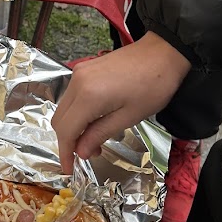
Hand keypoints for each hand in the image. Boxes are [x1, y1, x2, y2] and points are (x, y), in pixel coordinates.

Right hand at [52, 32, 191, 172]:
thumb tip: (80, 152)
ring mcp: (79, 72)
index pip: (66, 131)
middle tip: (88, 154)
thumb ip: (99, 134)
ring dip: (73, 127)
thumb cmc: (152, 87)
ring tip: (94, 139)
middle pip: (59, 120)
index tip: (69, 169)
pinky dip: (77, 112)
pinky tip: (94, 119)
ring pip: (63, 108)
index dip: (65, 152)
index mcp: (88, 96)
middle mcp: (77, 83)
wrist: (163, 53)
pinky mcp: (84, 68)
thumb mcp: (128, 117)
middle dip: (69, 141)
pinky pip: (71, 96)